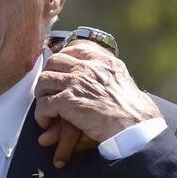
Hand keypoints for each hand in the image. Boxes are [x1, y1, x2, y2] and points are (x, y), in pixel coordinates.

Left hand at [34, 39, 161, 166]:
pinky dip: (41, 114)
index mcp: (103, 62)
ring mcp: (76, 83)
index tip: (59, 69)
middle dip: (48, 74)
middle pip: (54, 61)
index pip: (75, 49)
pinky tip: (45, 121)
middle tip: (48, 89)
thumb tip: (101, 76)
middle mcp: (88, 68)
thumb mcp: (124, 81)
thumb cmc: (134, 111)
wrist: (135, 127)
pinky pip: (43, 104)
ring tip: (45, 105)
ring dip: (41, 94)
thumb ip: (108, 74)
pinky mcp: (67, 101)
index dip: (63, 58)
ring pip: (44, 80)